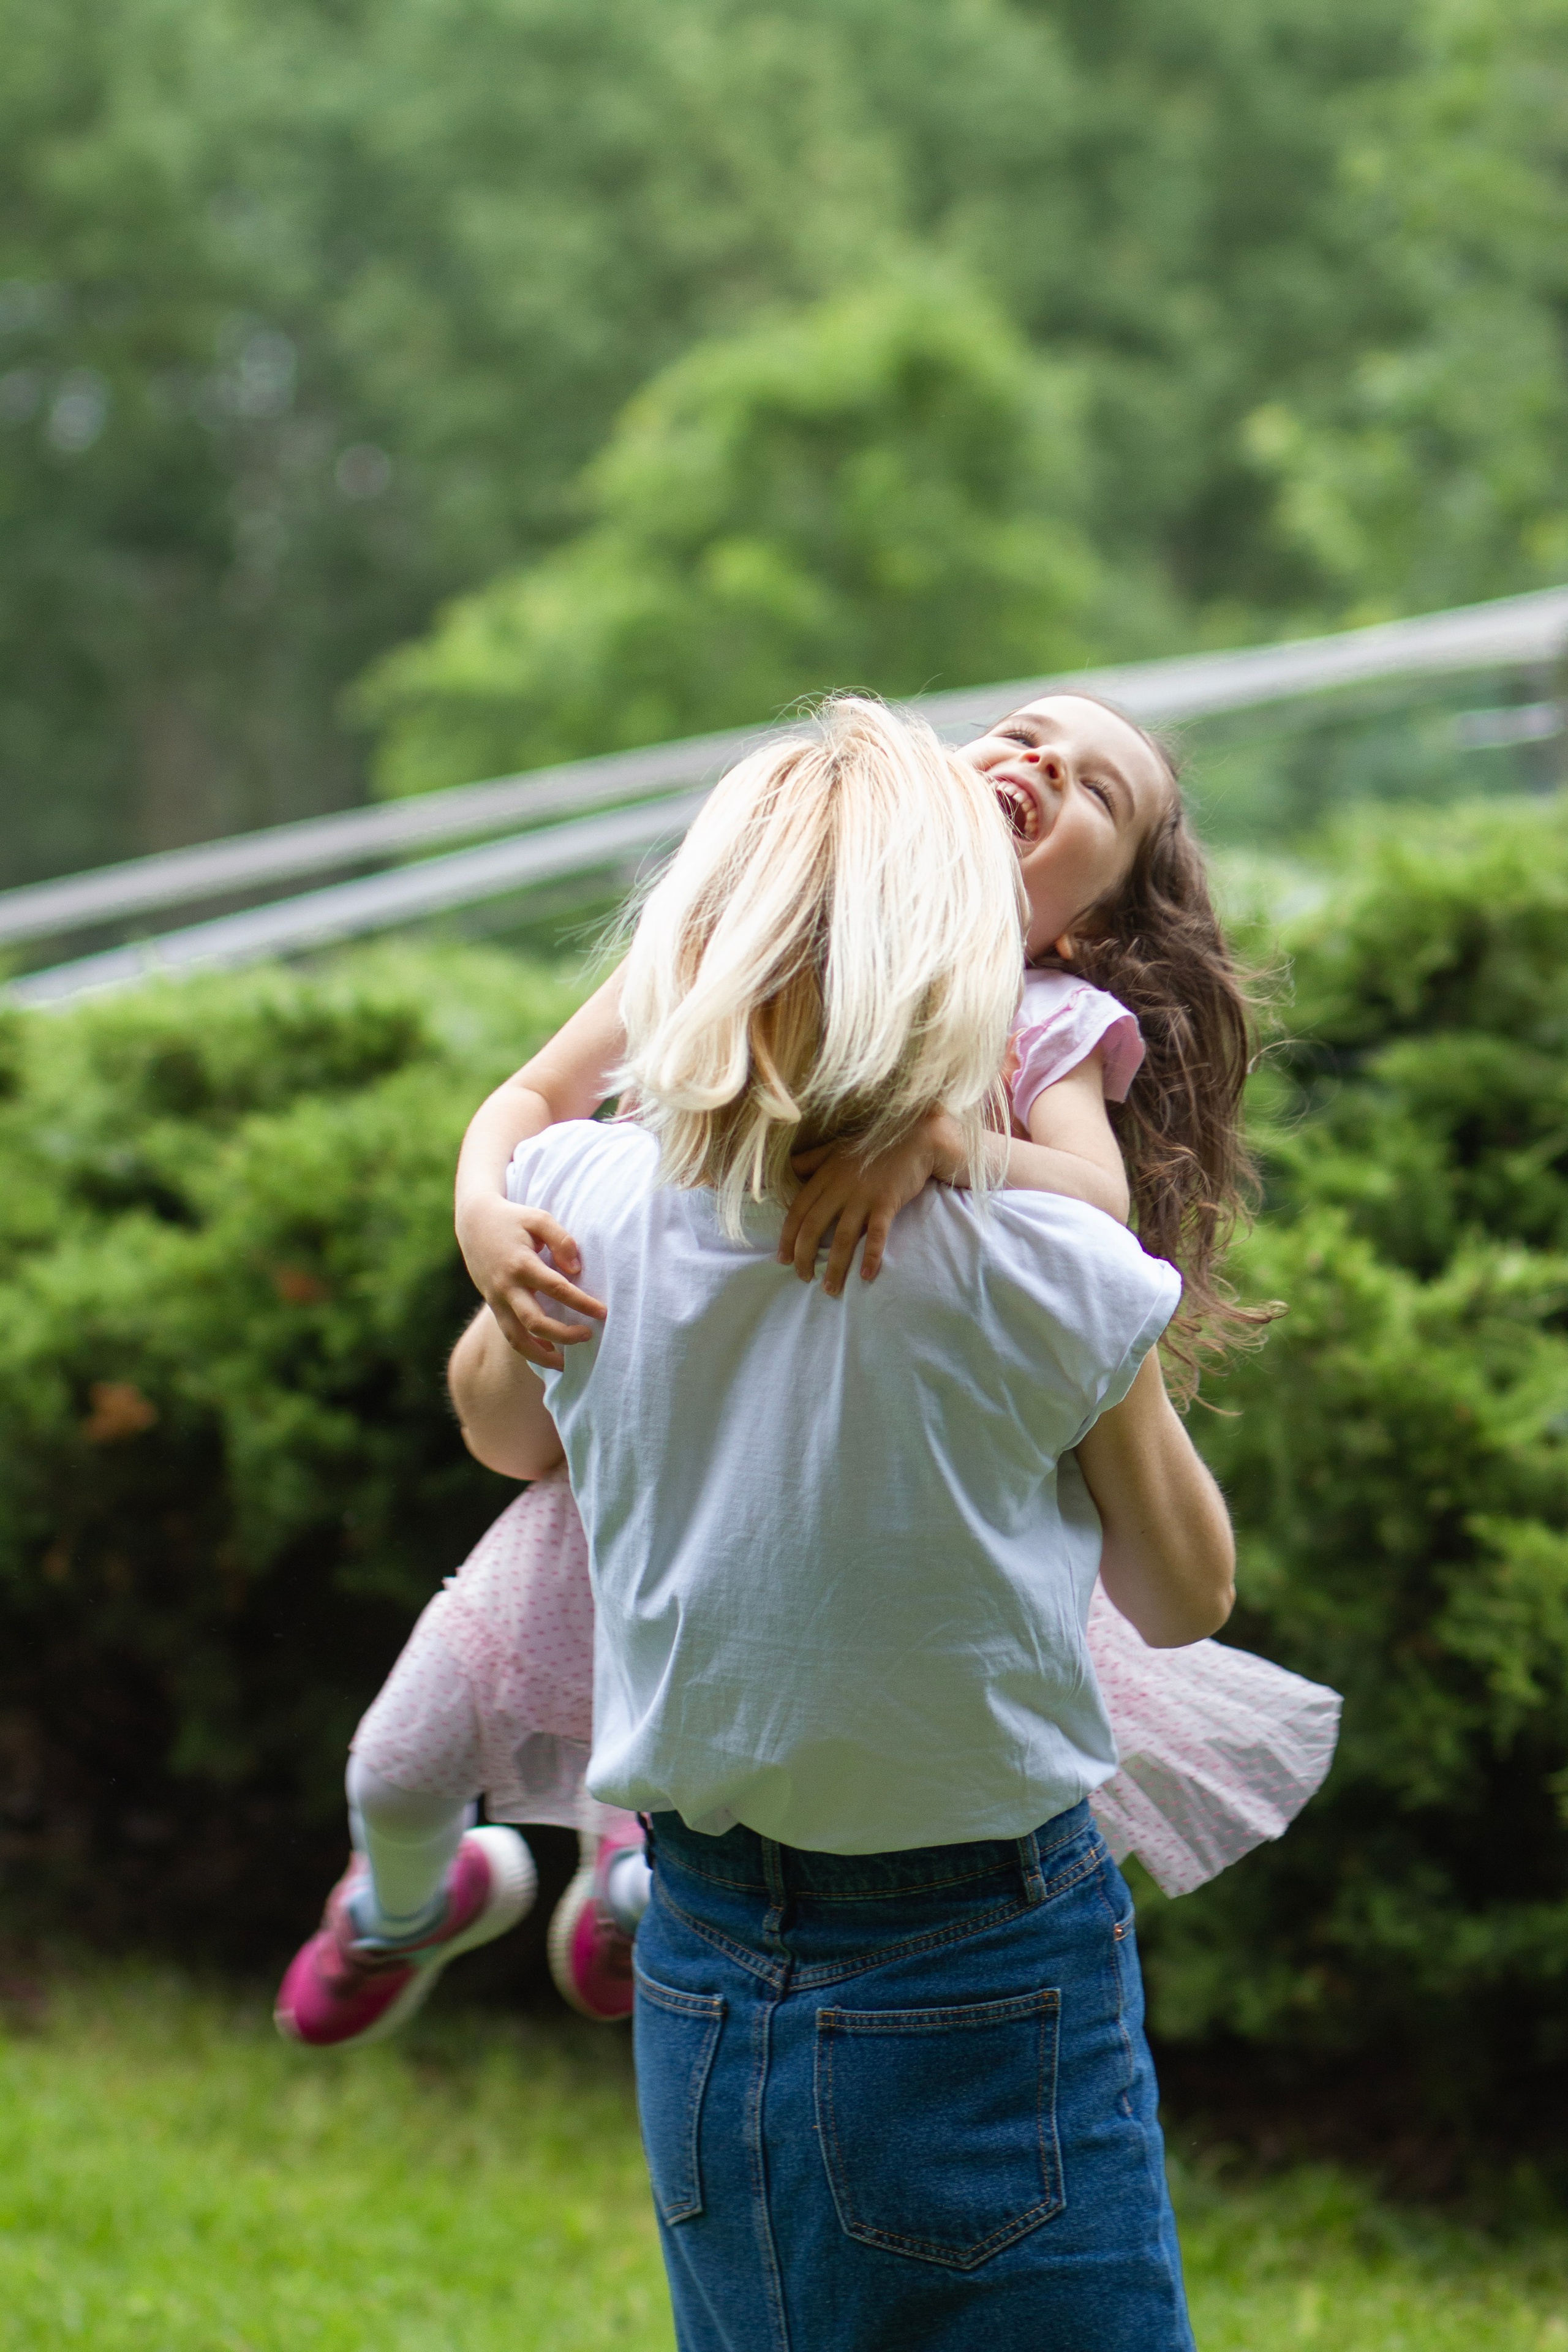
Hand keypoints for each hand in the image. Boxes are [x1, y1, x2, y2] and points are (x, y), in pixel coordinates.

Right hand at [455, 1192, 605, 1369]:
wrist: (473, 1223)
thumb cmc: (513, 1218)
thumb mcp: (538, 1219)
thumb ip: (561, 1239)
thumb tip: (575, 1269)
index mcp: (521, 1264)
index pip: (557, 1289)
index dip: (581, 1303)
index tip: (602, 1312)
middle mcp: (507, 1287)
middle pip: (535, 1322)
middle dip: (564, 1335)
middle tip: (589, 1335)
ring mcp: (497, 1300)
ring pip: (517, 1339)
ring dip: (541, 1356)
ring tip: (565, 1364)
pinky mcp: (493, 1306)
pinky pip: (509, 1335)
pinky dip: (527, 1350)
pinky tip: (548, 1354)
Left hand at [777, 1113, 962, 1296]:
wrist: (915, 1137)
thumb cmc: (874, 1146)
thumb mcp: (836, 1149)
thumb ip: (812, 1160)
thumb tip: (790, 1168)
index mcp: (824, 1176)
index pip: (798, 1210)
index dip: (788, 1236)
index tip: (782, 1259)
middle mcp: (839, 1187)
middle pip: (813, 1227)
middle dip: (804, 1256)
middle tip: (803, 1277)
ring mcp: (863, 1196)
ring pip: (842, 1237)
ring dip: (835, 1266)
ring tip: (830, 1289)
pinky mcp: (886, 1202)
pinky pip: (876, 1234)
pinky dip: (871, 1256)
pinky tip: (866, 1276)